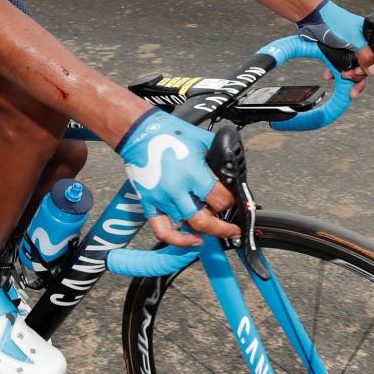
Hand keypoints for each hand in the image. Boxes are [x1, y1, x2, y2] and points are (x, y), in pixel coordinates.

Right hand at [120, 111, 240, 246]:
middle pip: (204, 221)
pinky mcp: (149, 203)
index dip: (231, 202)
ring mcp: (162, 199)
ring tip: (215, 228)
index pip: (219, 199)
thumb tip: (232, 170)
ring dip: (204, 230)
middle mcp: (176, 190)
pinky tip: (191, 240)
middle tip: (233, 230)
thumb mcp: (202, 140)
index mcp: (192, 173)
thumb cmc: (169, 133)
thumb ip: (219, 157)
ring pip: (187, 226)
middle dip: (223, 228)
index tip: (232, 200)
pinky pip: (162, 230)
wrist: (139, 133)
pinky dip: (177, 240)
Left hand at [296, 0, 373, 96]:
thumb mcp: (354, 40)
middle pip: (366, 65)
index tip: (361, 73)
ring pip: (353, 67)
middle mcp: (362, 42)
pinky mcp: (339, 51)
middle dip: (356, 73)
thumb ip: (365, 56)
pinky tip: (329, 74)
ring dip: (346, 75)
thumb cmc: (334, 21)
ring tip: (339, 75)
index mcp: (370, 36)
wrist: (313, 17)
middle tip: (348, 75)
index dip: (371, 67)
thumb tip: (371, 70)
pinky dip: (336, 72)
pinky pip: (341, 65)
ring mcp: (350, 47)